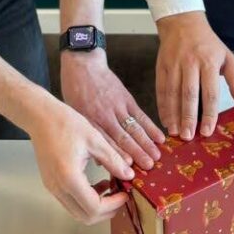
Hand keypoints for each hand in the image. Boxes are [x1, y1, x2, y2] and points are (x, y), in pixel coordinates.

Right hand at [27, 91, 134, 223]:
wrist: (40, 116)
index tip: (125, 193)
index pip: (94, 207)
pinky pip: (71, 201)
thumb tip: (129, 176)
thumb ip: (113, 160)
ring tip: (112, 188)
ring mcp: (52, 188)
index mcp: (69, 177)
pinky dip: (86, 199)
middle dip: (106, 211)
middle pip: (85, 217)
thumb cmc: (65, 123)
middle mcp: (58, 188)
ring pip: (77, 212)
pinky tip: (98, 183)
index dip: (113, 205)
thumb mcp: (95, 139)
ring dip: (96, 206)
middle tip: (121, 195)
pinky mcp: (51, 184)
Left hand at [60, 47, 164, 169]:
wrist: (82, 64)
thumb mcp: (74, 113)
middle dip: (137, 154)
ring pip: (134, 127)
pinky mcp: (126, 98)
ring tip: (157, 156)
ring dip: (146, 143)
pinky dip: (150, 127)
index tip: (128, 169)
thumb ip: (87, 134)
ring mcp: (118, 106)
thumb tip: (98, 157)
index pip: (106, 141)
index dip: (118, 156)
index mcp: (90, 121)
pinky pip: (140, 115)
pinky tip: (159, 137)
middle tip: (149, 168)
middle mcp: (106, 115)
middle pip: (123, 137)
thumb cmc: (75, 90)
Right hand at [156, 11, 233, 140]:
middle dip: (188, 117)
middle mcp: (190, 63)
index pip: (210, 92)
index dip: (209, 113)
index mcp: (209, 62)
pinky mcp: (161, 66)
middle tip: (188, 136)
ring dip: (173, 115)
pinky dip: (162, 106)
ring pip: (172, 93)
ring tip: (175, 132)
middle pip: (189, 94)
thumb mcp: (227, 57)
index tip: (207, 131)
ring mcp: (174, 64)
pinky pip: (160, 89)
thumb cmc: (207, 43)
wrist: (182, 22)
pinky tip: (165, 119)